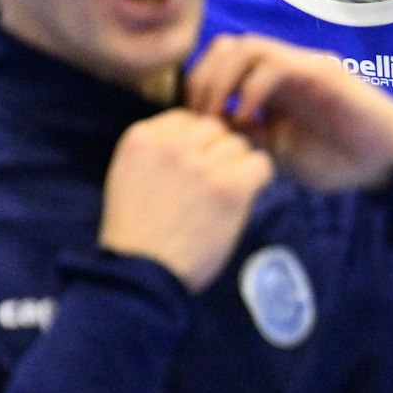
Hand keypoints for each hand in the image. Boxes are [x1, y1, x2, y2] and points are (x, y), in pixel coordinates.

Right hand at [100, 110, 272, 291]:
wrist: (140, 273)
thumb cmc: (137, 233)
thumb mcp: (131, 177)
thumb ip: (161, 152)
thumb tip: (202, 136)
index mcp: (141, 138)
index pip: (186, 118)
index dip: (197, 143)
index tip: (193, 168)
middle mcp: (171, 144)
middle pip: (215, 128)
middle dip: (217, 152)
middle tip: (212, 184)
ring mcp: (200, 164)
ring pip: (238, 144)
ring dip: (237, 166)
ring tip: (223, 196)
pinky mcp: (229, 187)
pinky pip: (261, 164)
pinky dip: (259, 178)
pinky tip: (245, 196)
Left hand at [186, 34, 392, 191]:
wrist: (385, 162)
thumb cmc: (337, 159)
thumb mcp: (277, 151)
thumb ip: (249, 134)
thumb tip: (211, 124)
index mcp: (270, 87)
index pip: (220, 63)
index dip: (198, 87)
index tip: (193, 123)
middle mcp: (283, 69)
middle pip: (225, 46)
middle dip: (203, 78)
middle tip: (200, 117)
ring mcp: (302, 67)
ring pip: (245, 46)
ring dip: (221, 78)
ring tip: (218, 114)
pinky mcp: (321, 72)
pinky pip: (275, 64)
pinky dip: (251, 87)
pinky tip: (249, 116)